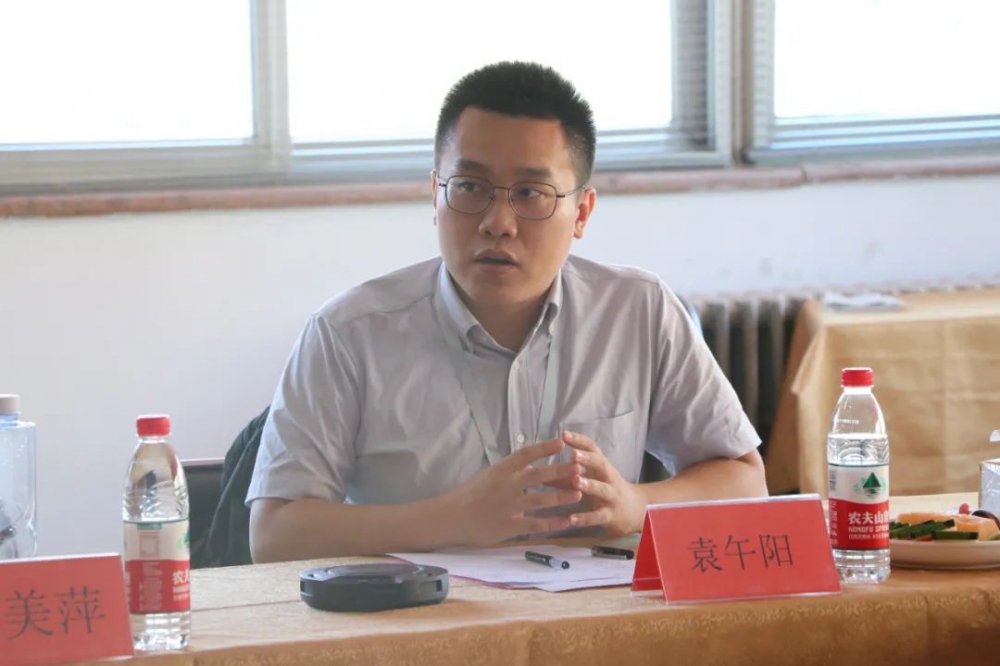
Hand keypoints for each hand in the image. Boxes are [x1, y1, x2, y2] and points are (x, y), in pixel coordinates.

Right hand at [441, 438, 582, 547]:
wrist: (449, 518)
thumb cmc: (468, 495)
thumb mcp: (488, 477)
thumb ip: (510, 473)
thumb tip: (532, 465)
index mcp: (498, 471)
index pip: (524, 455)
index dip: (543, 448)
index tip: (561, 442)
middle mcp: (504, 487)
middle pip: (536, 476)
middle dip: (559, 471)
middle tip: (579, 467)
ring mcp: (506, 507)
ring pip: (539, 501)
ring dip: (560, 497)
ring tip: (579, 493)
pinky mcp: (507, 527)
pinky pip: (533, 526)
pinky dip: (551, 524)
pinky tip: (566, 522)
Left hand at [563, 431, 646, 535]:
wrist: (634, 511)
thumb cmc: (603, 492)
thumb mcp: (587, 480)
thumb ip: (563, 476)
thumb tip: (535, 469)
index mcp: (601, 465)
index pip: (592, 448)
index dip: (579, 441)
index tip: (564, 434)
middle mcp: (608, 477)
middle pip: (600, 464)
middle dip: (587, 459)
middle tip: (573, 455)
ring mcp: (611, 496)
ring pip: (602, 488)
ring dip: (589, 485)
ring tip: (575, 482)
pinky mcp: (611, 515)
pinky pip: (598, 516)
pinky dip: (585, 518)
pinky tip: (571, 519)